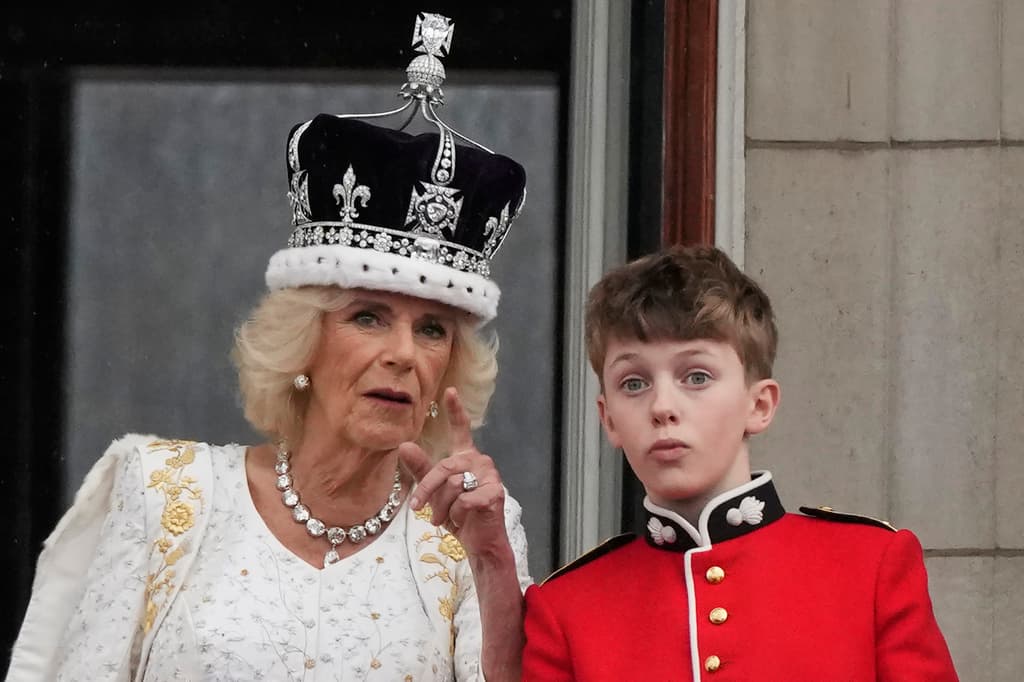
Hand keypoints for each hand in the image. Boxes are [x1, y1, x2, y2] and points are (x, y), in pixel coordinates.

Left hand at [398, 387, 510, 559]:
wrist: (479, 542)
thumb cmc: (458, 515)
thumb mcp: (435, 493)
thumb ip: (421, 470)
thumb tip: (404, 445)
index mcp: (466, 457)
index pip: (461, 429)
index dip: (455, 410)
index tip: (449, 391)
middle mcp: (479, 461)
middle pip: (444, 468)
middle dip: (427, 490)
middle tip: (417, 509)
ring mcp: (490, 476)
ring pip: (452, 485)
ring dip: (442, 507)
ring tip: (443, 519)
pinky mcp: (495, 493)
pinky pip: (464, 500)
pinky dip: (456, 514)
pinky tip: (462, 520)